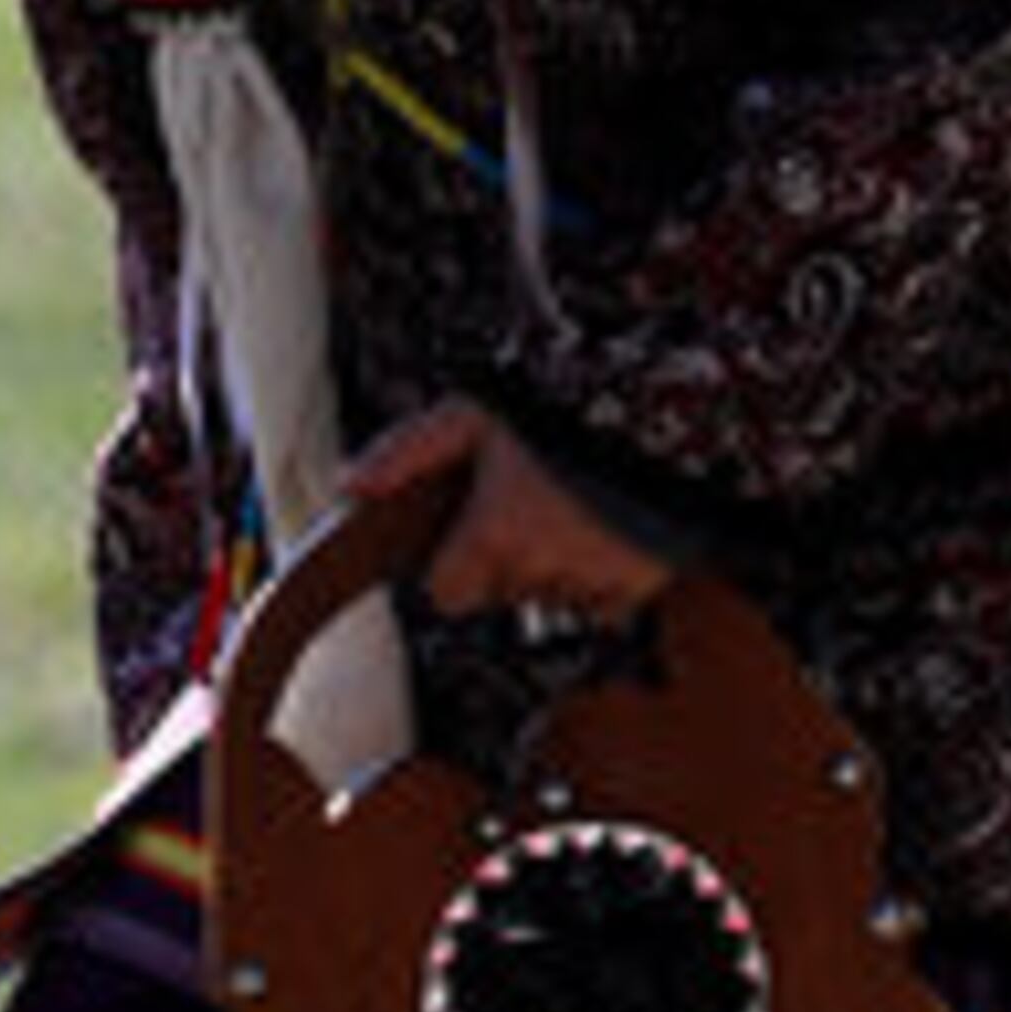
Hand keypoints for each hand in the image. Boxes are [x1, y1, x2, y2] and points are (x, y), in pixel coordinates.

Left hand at [342, 397, 675, 624]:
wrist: (661, 408)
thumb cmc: (560, 407)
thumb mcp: (472, 414)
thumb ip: (408, 453)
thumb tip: (349, 486)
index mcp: (495, 533)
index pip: (445, 595)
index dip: (450, 566)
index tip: (466, 535)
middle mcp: (541, 568)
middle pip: (496, 594)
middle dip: (501, 562)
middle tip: (523, 506)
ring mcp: (592, 582)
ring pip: (545, 599)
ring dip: (549, 569)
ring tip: (569, 509)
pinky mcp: (637, 586)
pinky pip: (599, 604)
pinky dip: (597, 577)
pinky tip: (602, 530)